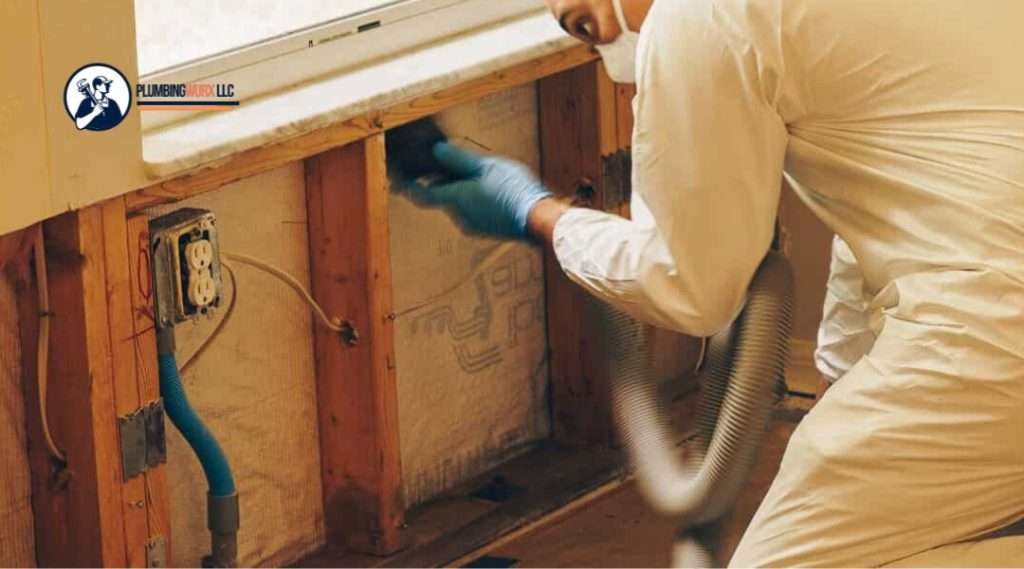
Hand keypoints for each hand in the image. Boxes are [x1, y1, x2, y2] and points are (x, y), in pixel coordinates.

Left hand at [409, 143, 552, 237]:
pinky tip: (492, 189)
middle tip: (450, 163)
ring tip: (480, 173)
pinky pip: (473, 211)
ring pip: (459, 203)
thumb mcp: (486, 166)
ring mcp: (474, 225)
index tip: (398, 178)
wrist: (538, 219)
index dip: (408, 185)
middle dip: (443, 180)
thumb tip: (437, 151)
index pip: (422, 193)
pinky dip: (474, 199)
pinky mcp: (487, 229)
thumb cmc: (513, 190)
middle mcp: (459, 215)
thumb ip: (459, 159)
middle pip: (443, 195)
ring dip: (462, 189)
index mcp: (455, 199)